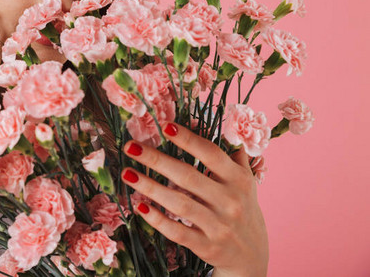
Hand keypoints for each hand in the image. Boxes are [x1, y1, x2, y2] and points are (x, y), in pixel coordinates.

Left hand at [121, 122, 268, 276]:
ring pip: (179, 203)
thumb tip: (221, 123)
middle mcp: (230, 201)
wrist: (252, 256)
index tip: (164, 125)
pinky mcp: (207, 247)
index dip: (188, 139)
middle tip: (130, 146)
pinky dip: (158, 220)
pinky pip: (178, 232)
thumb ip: (232, 155)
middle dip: (156, 159)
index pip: (211, 154)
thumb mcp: (245, 182)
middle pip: (187, 176)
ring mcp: (219, 226)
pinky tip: (139, 206)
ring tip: (127, 173)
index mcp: (239, 180)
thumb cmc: (241, 208)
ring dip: (150, 187)